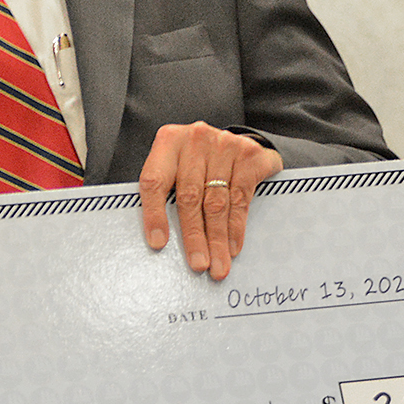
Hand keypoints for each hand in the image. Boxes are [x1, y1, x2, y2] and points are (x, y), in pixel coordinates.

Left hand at [137, 124, 281, 280]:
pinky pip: (241, 199)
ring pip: (216, 202)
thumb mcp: (176, 165)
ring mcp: (224, 144)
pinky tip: (233, 247)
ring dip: (217, 239)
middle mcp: (195, 139)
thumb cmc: (198, 160)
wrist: (239, 139)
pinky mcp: (249, 155)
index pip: (155, 181)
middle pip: (189, 197)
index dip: (154, 214)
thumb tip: (160, 240)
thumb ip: (166, 191)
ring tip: (217, 265)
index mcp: (169, 141)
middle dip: (194, 237)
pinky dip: (236, 228)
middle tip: (198, 265)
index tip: (158, 243)